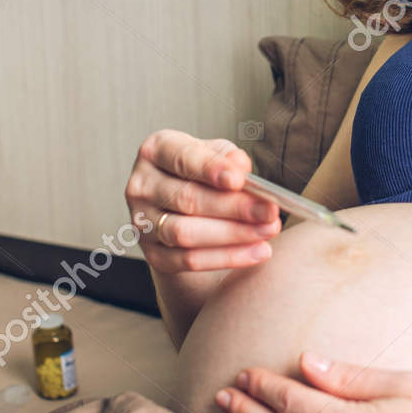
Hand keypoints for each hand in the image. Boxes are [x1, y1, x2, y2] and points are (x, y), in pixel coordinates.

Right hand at [124, 129, 280, 274]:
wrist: (182, 208)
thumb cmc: (201, 173)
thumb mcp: (216, 155)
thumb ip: (229, 158)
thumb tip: (239, 168)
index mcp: (156, 151)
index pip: (181, 158)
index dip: (210, 169)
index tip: (239, 180)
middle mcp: (141, 186)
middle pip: (187, 199)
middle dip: (233, 207)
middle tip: (270, 211)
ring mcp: (143, 222)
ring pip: (186, 233)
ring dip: (233, 235)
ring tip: (268, 231)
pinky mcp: (153, 254)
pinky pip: (189, 260)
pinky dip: (227, 258)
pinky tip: (257, 252)